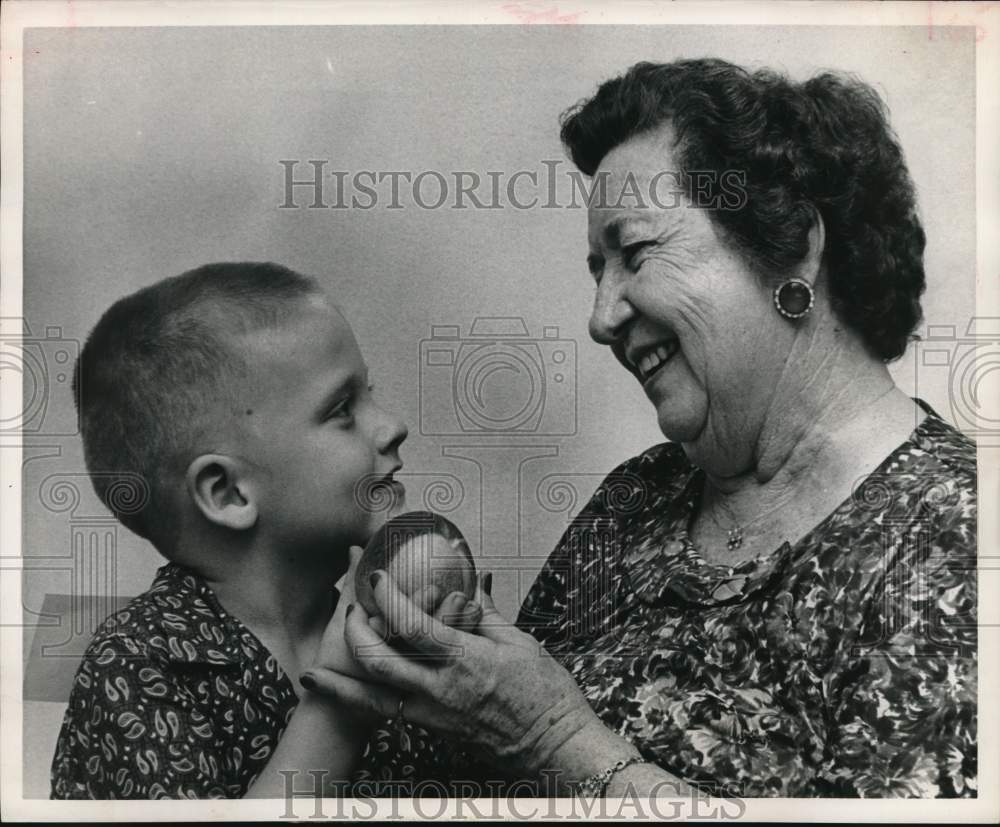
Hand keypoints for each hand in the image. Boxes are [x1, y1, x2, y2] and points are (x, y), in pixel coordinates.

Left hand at [302, 571, 617, 780]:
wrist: (554, 745)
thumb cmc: (544, 693)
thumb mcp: (519, 643)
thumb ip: (486, 613)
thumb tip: (470, 584)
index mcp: (466, 660)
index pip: (413, 625)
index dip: (388, 598)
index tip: (376, 577)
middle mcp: (443, 689)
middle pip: (380, 662)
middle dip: (355, 633)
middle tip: (349, 610)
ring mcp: (434, 714)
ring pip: (374, 697)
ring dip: (343, 678)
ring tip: (318, 665)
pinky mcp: (433, 729)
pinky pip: (389, 713)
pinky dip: (361, 700)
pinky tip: (341, 693)